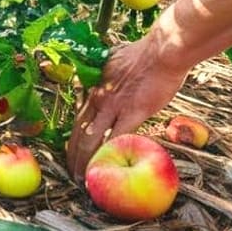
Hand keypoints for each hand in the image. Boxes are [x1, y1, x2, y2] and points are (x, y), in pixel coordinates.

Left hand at [66, 37, 188, 180]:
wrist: (161, 51)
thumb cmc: (144, 54)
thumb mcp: (113, 62)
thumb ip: (106, 75)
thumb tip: (104, 76)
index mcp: (94, 88)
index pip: (77, 119)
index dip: (71, 140)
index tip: (70, 154)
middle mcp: (98, 99)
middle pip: (79, 132)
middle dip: (73, 156)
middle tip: (72, 175)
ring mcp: (114, 107)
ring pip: (92, 139)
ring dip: (86, 161)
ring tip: (84, 179)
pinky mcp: (134, 113)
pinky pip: (117, 139)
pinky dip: (109, 156)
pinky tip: (106, 169)